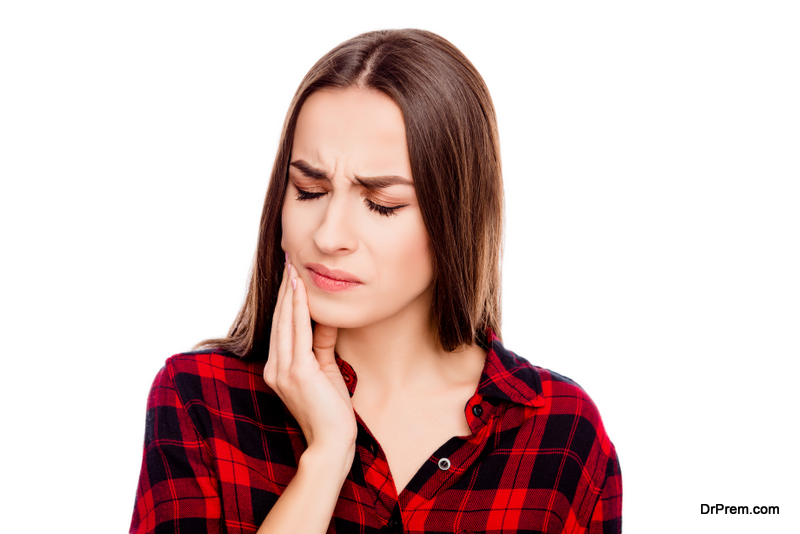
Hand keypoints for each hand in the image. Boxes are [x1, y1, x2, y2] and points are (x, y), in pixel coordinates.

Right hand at [263, 261, 356, 456]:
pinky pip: (297, 333)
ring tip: (292, 269)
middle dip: (284, 290)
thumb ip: (322, 343)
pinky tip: (300, 291)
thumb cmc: (331, 410)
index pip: (281, 327)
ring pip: (285, 322)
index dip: (284, 301)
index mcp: (278, 369)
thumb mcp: (325, 368)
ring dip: (289, 293)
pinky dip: (298, 309)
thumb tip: (326, 317)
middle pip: (279, 320)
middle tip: (288, 262)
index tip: (289, 276)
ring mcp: (282, 370)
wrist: (332, 441)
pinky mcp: (296, 372)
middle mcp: (274, 368)